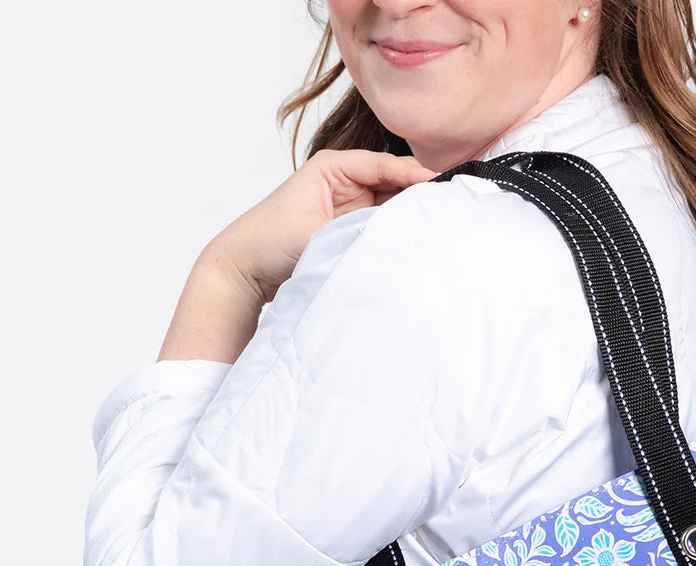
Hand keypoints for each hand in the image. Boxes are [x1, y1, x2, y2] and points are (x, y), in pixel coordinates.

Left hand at [206, 149, 439, 304]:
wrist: (244, 270)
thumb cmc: (269, 241)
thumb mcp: (322, 231)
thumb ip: (365, 230)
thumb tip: (406, 233)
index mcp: (333, 166)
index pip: (385, 165)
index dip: (416, 175)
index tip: (444, 186)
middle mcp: (346, 183)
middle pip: (395, 183)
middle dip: (420, 195)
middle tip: (452, 208)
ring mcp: (351, 208)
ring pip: (393, 207)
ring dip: (411, 217)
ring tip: (441, 226)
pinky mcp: (352, 232)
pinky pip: (384, 229)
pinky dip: (399, 235)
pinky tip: (419, 242)